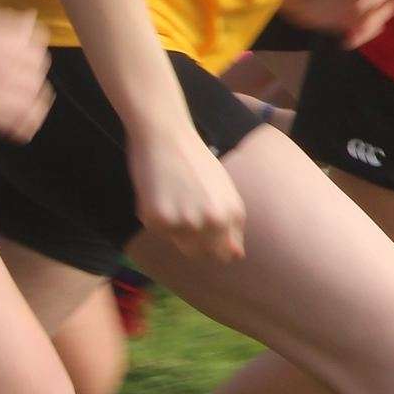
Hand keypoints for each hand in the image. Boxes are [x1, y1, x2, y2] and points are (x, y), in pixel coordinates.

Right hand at [127, 129, 245, 261]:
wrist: (167, 137)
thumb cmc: (197, 161)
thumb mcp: (225, 191)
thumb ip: (231, 223)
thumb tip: (237, 256)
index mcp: (233, 214)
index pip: (227, 253)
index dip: (216, 249)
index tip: (207, 238)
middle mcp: (214, 223)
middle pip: (204, 254)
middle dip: (196, 242)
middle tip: (187, 214)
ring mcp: (187, 223)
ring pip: (180, 245)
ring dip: (176, 230)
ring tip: (175, 200)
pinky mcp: (159, 220)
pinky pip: (159, 232)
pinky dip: (157, 219)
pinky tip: (159, 195)